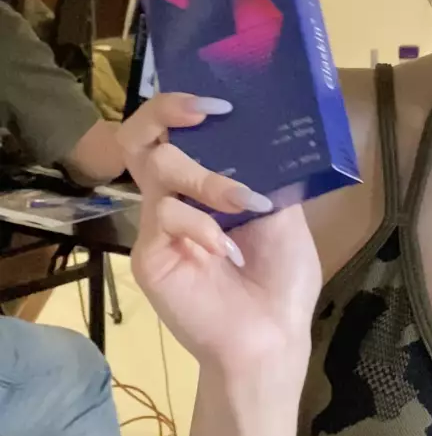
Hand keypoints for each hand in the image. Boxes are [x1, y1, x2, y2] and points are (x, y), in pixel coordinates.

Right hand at [119, 94, 321, 374]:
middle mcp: (177, 195)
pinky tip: (229, 251)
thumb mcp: (283, 211)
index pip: (176, 131)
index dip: (182, 106)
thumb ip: (266, 172)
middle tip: (206, 112)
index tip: (219, 101)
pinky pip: (166, 217)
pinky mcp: (150, 253)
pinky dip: (203, 226)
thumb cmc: (281, 277)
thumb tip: (267, 124)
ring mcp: (159, 223)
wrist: (270, 334)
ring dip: (208, 179)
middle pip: (143, 137)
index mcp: (209, 182)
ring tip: (246, 205)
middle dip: (167, 112)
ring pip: (158, 168)